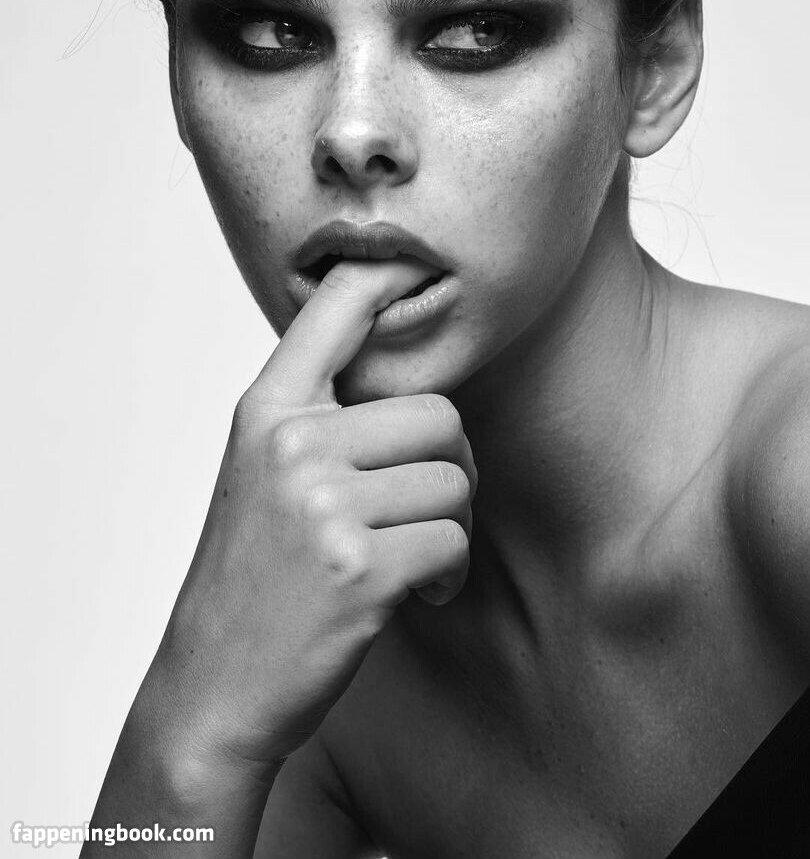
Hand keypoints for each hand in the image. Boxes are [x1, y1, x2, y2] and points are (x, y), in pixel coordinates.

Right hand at [149, 259, 474, 776]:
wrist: (214, 689)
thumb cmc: (255, 576)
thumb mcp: (265, 475)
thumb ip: (319, 417)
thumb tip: (411, 373)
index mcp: (267, 411)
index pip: (332, 311)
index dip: (384, 276)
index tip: (416, 262)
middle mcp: (292, 444)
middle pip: (437, 413)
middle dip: (449, 465)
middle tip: (423, 510)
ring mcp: (323, 503)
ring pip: (454, 480)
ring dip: (449, 527)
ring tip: (411, 559)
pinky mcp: (359, 566)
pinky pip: (452, 540)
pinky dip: (448, 574)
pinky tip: (417, 595)